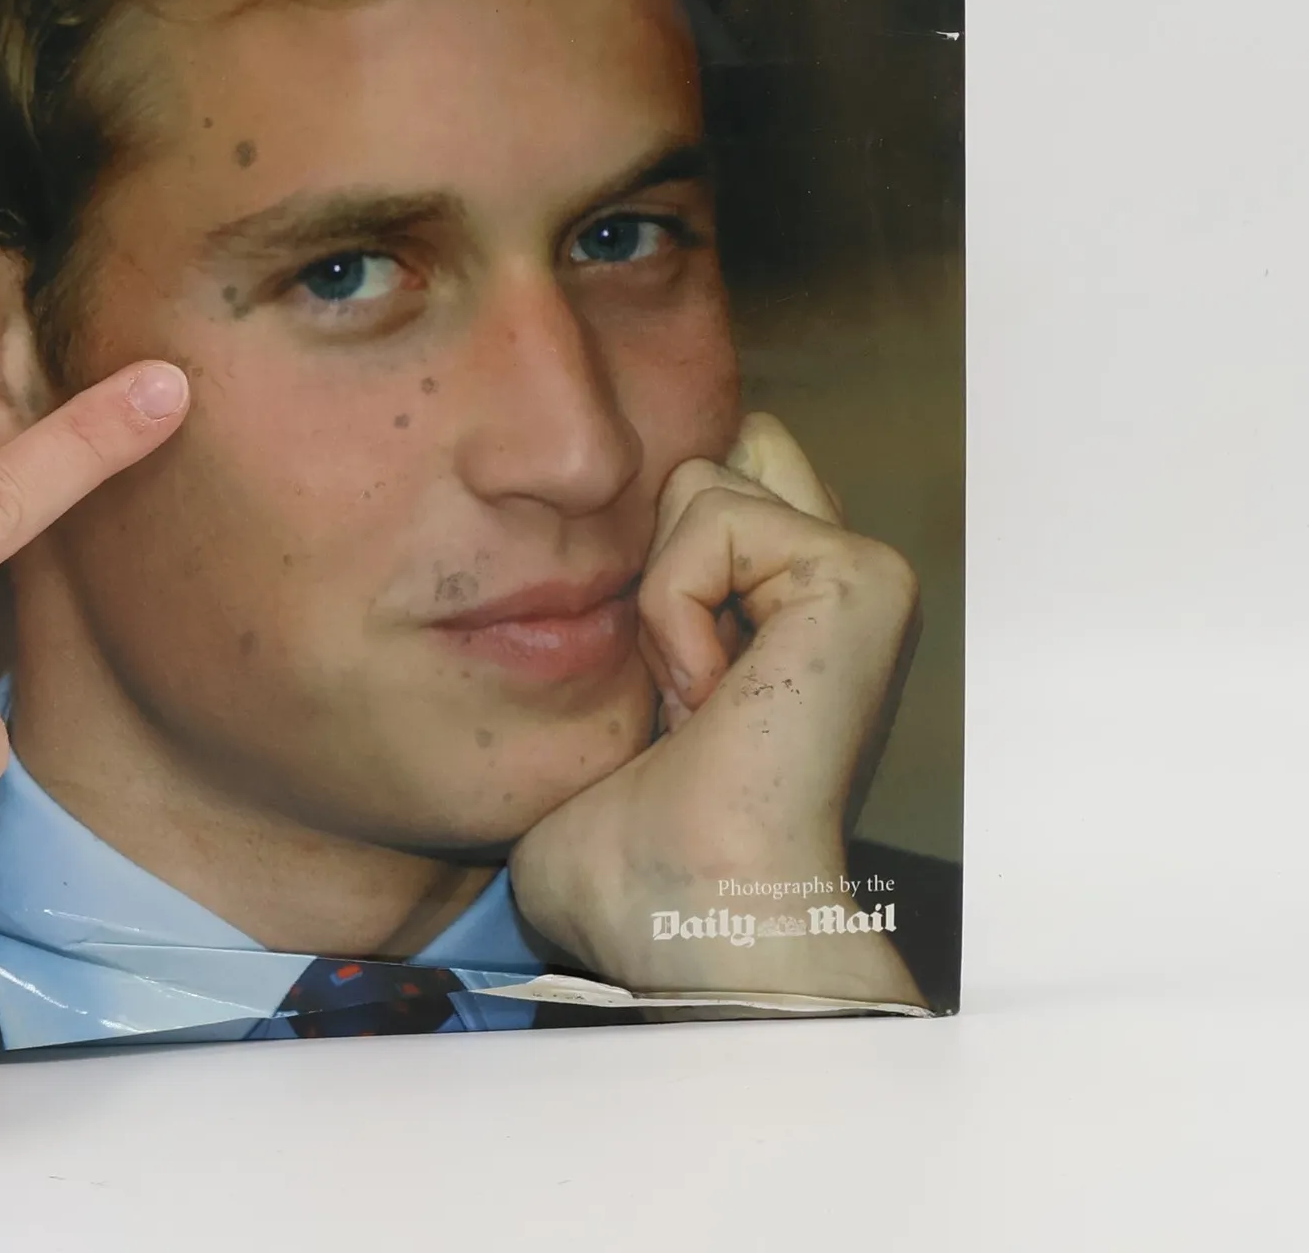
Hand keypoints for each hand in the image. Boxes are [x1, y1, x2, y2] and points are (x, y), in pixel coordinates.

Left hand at [510, 413, 922, 1003]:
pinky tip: (710, 698)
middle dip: (648, 554)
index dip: (640, 542)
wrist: (689, 917)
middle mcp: (831, 582)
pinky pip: (714, 516)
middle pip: (700, 459)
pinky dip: (676, 608)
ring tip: (690, 701)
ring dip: (658, 594)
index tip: (634, 666)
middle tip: (664, 681)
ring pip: (697, 480)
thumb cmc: (630, 864)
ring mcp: (856, 572)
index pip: (700, 484)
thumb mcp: (589, 724)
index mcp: (785, 613)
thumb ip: (587, 638)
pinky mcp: (859, 573)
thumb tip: (518, 597)